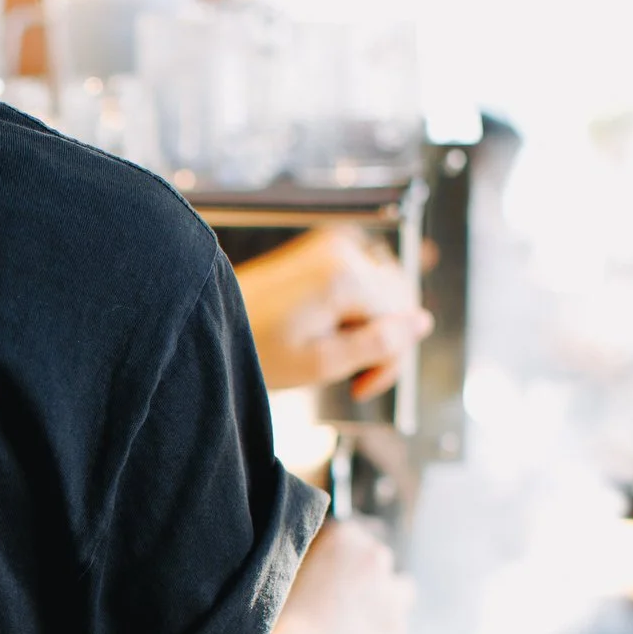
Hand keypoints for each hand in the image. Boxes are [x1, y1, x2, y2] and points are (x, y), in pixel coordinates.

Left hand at [241, 227, 433, 397]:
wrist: (210, 325)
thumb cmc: (254, 348)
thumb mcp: (321, 362)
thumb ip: (379, 344)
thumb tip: (423, 323)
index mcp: (346, 276)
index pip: (401, 318)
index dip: (389, 362)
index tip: (359, 387)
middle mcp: (343, 251)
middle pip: (397, 299)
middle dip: (382, 342)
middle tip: (351, 376)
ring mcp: (330, 246)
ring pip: (382, 290)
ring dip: (370, 326)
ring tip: (335, 354)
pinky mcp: (318, 251)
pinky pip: (360, 279)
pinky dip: (355, 308)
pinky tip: (330, 331)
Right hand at [272, 519, 414, 633]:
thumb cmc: (274, 623)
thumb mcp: (281, 575)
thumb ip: (306, 556)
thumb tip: (319, 559)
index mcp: (342, 536)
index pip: (345, 531)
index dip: (332, 553)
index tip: (321, 569)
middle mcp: (373, 557)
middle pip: (373, 557)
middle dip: (359, 574)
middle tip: (333, 598)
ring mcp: (391, 595)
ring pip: (398, 588)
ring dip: (380, 598)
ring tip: (351, 621)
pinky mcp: (397, 630)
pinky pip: (393, 623)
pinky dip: (378, 630)